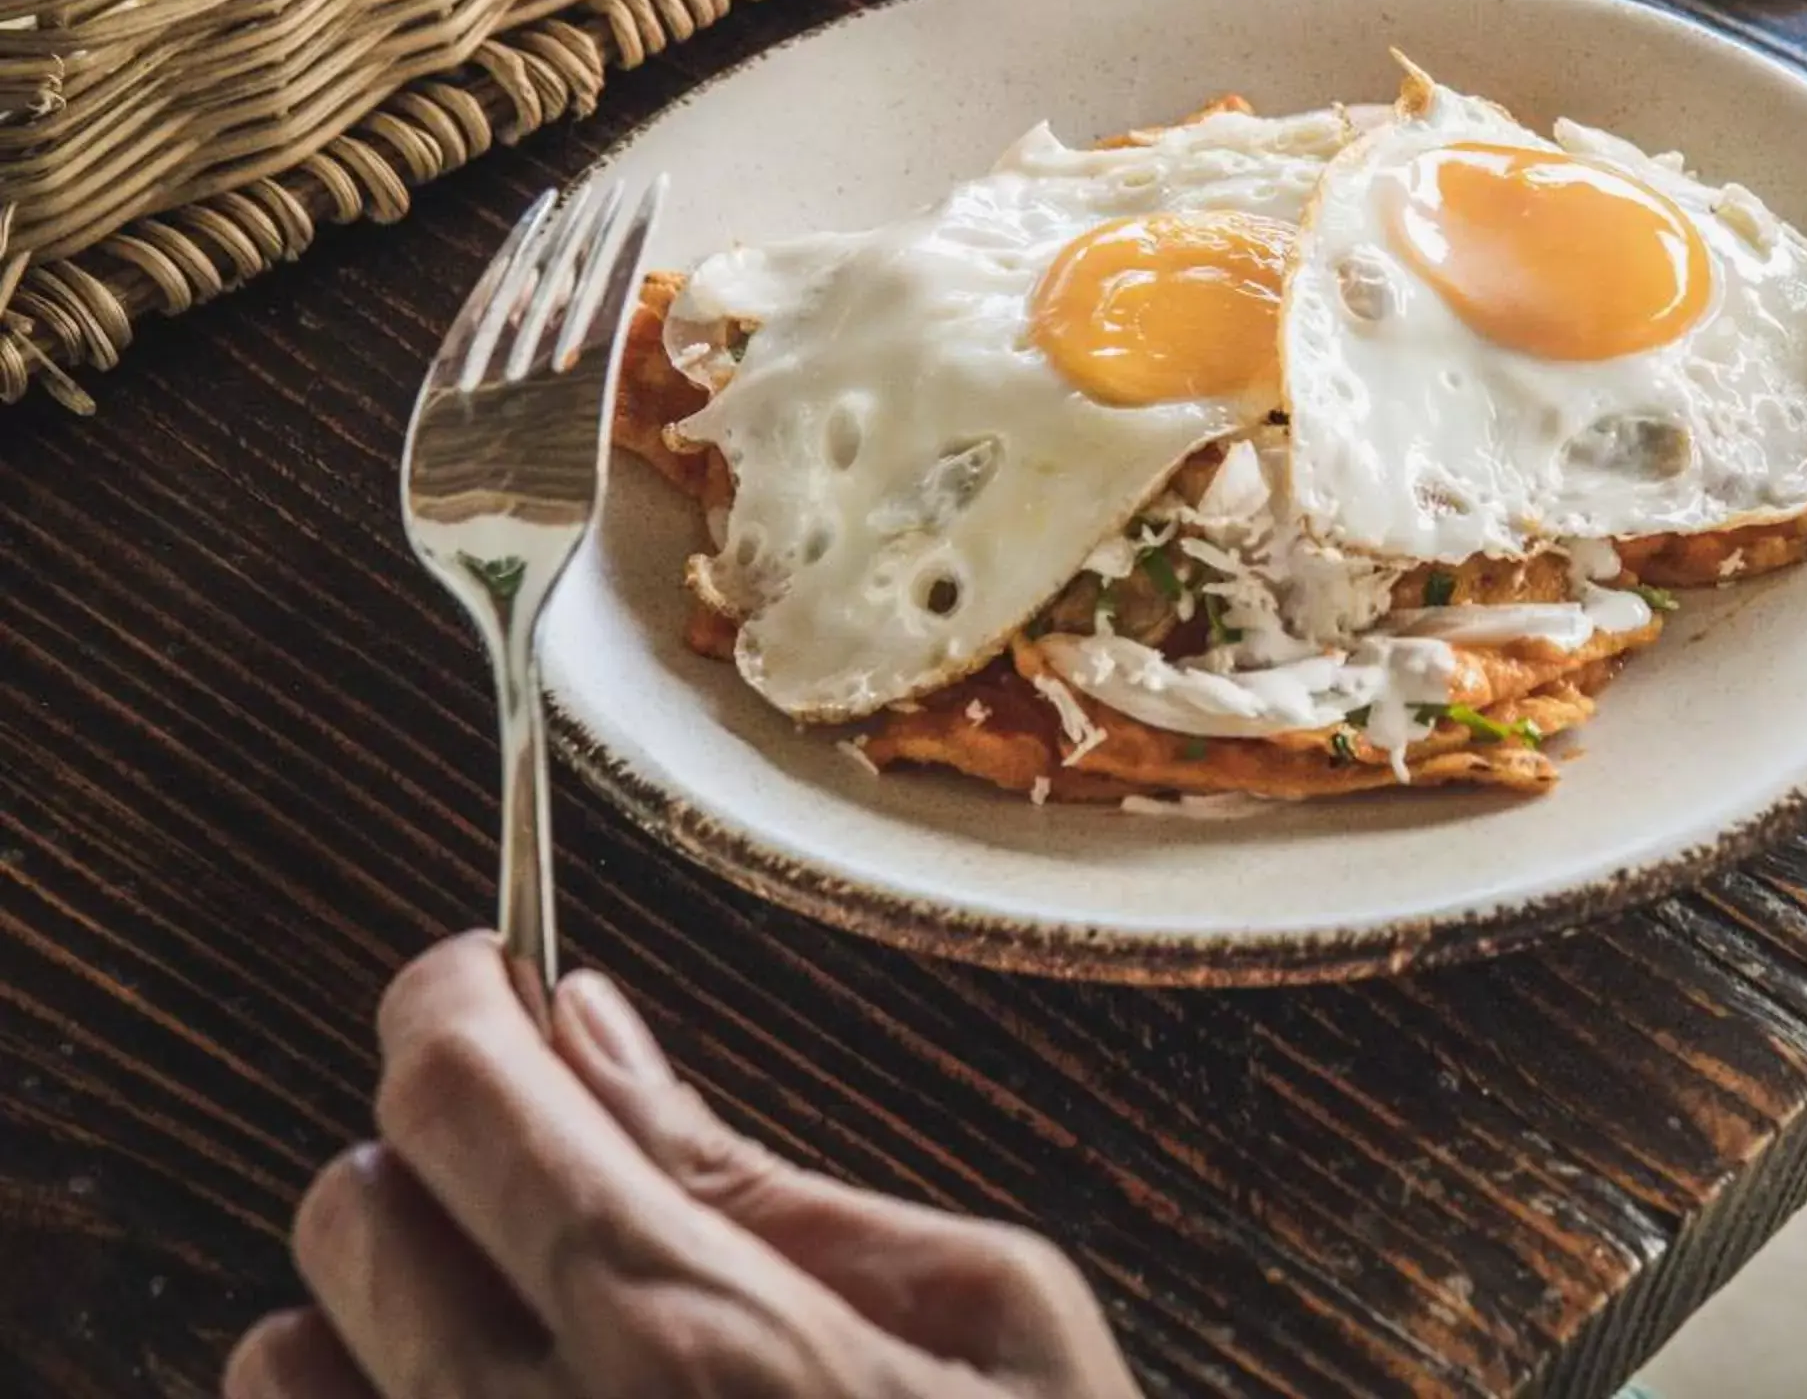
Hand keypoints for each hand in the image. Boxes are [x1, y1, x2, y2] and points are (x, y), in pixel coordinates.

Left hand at [226, 933, 1139, 1398]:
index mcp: (700, 1338)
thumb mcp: (992, 1313)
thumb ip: (772, 1181)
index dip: (454, 1001)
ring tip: (517, 1315)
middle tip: (547, 1150)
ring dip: (377, 1309)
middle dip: (435, 1145)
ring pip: (281, 1364)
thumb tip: (598, 1037)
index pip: (455, 1099)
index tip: (487, 979)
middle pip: (345, 1213)